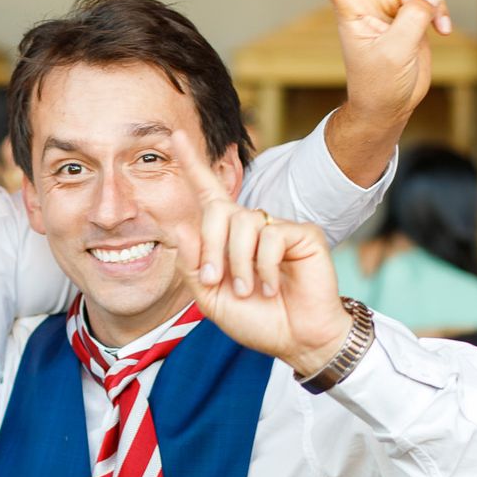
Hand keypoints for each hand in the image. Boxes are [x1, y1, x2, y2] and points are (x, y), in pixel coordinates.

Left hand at [166, 132, 353, 377]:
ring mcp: (277, 228)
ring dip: (237, 261)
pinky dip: (264, 267)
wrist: (297, 340)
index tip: (174, 136)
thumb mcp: (211, 299)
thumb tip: (179, 227)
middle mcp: (251, 226)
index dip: (192, 165)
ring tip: (246, 289)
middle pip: (218, 210)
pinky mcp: (302, 233)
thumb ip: (193, 266)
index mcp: (227, 238)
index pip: (207, 195)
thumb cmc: (257, 320)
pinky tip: (273, 287)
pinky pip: (270, 236)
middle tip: (215, 280)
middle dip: (211, 245)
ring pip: (243, 223)